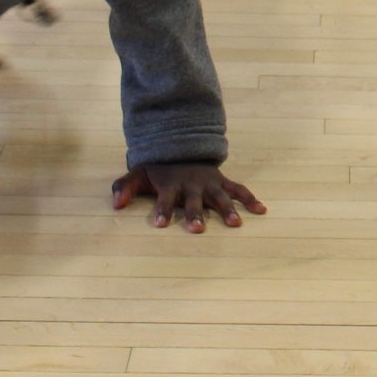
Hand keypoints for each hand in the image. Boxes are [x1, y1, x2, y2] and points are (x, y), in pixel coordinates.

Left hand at [111, 164, 266, 232]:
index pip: (164, 199)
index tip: (159, 224)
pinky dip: (250, 198)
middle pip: (194, 201)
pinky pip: (238, 189)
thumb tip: (116, 205)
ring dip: (227, 209)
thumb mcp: (137, 174)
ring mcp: (209, 183)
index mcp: (170, 184)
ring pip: (219, 197)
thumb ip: (124, 188)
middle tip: (197, 229)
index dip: (161, 210)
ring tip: (235, 224)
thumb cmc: (157, 169)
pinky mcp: (221, 182)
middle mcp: (191, 184)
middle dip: (195, 214)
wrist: (180, 147)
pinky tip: (261, 210)